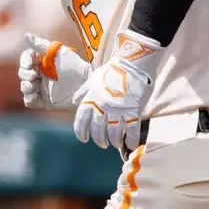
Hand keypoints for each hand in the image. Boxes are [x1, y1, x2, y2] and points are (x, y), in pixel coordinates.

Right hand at [17, 33, 90, 108]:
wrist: (86, 85)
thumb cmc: (75, 66)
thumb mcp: (59, 53)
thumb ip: (41, 45)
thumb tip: (26, 35)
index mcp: (43, 61)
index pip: (27, 59)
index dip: (25, 60)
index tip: (30, 63)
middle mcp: (41, 74)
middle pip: (23, 73)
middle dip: (25, 74)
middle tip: (34, 76)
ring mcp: (42, 88)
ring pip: (25, 87)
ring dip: (26, 86)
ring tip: (34, 86)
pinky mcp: (44, 101)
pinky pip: (30, 101)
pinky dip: (29, 98)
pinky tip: (35, 95)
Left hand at [72, 30, 161, 149]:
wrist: (134, 63)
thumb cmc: (113, 69)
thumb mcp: (94, 78)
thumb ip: (83, 91)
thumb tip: (74, 101)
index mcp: (92, 97)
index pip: (82, 119)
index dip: (81, 131)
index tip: (83, 139)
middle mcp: (103, 106)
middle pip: (97, 129)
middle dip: (99, 139)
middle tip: (102, 144)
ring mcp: (118, 109)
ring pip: (113, 132)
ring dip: (114, 141)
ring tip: (115, 144)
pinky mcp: (134, 111)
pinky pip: (132, 130)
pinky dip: (131, 140)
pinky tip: (131, 145)